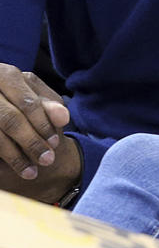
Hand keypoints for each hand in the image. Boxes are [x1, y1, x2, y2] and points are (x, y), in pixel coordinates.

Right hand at [0, 64, 70, 178]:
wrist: (3, 112)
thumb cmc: (21, 106)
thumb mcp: (36, 101)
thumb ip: (49, 106)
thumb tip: (63, 117)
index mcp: (6, 75)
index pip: (27, 103)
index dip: (43, 124)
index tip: (55, 144)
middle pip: (10, 120)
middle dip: (31, 142)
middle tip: (47, 160)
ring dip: (14, 156)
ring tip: (31, 172)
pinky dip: (1, 159)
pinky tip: (8, 170)